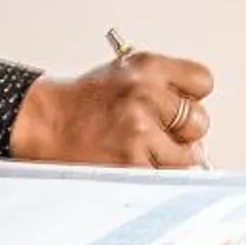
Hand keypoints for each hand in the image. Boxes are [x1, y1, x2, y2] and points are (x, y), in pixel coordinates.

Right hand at [11, 52, 214, 168]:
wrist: (43, 122)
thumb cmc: (82, 102)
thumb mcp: (123, 74)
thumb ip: (162, 87)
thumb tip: (195, 117)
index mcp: (146, 67)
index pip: (202, 81)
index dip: (191, 98)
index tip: (179, 106)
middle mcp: (144, 95)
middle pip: (200, 121)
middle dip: (184, 133)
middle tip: (159, 134)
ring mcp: (139, 131)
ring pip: (188, 156)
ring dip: (171, 159)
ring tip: (144, 151)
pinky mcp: (132, 162)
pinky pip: (166, 177)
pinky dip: (154, 175)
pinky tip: (133, 164)